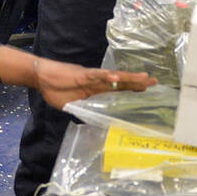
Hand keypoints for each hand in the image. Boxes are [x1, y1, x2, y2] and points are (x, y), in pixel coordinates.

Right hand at [33, 58, 153, 109]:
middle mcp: (97, 82)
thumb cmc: (56, 90)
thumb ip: (84, 110)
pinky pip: (97, 76)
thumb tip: (94, 119)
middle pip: (121, 82)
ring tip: (144, 78)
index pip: (118, 89)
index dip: (132, 89)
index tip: (147, 90)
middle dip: (137, 82)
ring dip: (128, 78)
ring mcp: (91, 77)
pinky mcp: (83, 75)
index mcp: (96, 89)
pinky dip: (107, 77)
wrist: (42, 78)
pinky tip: (117, 78)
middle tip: (155, 81)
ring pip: (114, 77)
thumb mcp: (72, 106)